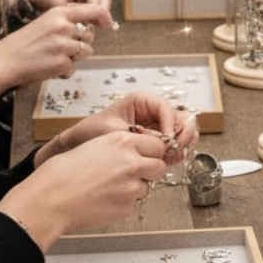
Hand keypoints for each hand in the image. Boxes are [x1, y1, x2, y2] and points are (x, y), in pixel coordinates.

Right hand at [0, 3, 112, 90]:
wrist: (3, 62)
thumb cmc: (24, 43)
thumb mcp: (45, 23)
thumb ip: (67, 21)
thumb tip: (92, 25)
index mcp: (59, 13)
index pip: (93, 10)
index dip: (105, 16)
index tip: (109, 23)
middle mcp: (63, 26)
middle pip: (89, 35)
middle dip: (80, 43)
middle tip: (59, 48)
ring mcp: (63, 45)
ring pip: (86, 51)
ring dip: (74, 57)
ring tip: (52, 57)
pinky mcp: (62, 62)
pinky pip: (74, 67)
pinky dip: (64, 70)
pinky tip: (48, 68)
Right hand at [1, 129, 172, 245]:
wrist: (49, 200)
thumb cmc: (62, 174)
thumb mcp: (93, 146)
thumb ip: (119, 148)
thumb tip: (136, 152)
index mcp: (122, 142)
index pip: (158, 144)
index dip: (152, 152)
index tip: (147, 156)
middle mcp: (131, 162)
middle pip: (159, 166)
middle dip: (150, 171)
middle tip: (133, 174)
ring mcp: (130, 186)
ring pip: (146, 186)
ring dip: (134, 188)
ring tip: (108, 188)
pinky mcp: (126, 206)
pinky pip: (132, 203)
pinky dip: (122, 203)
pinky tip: (102, 200)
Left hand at [26, 0, 113, 18]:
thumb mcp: (58, 6)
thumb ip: (74, 13)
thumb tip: (89, 24)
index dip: (96, 8)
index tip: (96, 23)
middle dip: (102, 12)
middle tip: (102, 26)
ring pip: (104, 0)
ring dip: (101, 14)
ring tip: (98, 27)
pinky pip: (100, 3)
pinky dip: (98, 13)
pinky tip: (95, 24)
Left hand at [50, 90, 199, 164]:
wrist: (79, 147)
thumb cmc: (92, 133)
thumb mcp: (113, 132)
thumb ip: (139, 137)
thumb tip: (163, 143)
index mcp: (142, 101)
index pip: (165, 107)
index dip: (170, 122)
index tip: (167, 138)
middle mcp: (154, 112)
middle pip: (181, 118)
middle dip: (181, 134)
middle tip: (175, 149)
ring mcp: (159, 127)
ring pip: (183, 131)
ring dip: (182, 144)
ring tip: (171, 157)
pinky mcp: (158, 142)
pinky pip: (176, 144)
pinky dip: (177, 152)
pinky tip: (168, 161)